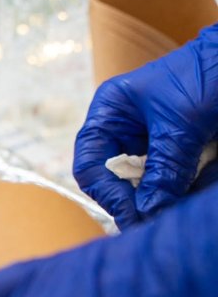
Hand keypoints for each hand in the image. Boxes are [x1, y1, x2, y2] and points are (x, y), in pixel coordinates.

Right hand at [74, 23, 217, 228]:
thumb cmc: (208, 73)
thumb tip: (147, 211)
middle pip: (115, 179)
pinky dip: (181, 192)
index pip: (91, 163)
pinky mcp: (176, 152)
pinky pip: (170, 181)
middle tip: (150, 224)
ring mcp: (150, 142)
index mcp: (109, 113)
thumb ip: (163, 169)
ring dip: (160, 200)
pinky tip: (190, 197)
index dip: (106, 192)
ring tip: (172, 213)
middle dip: (133, 201)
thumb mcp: (181, 125)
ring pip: (145, 185)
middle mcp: (124, 129)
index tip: (131, 215)